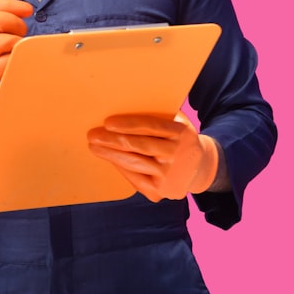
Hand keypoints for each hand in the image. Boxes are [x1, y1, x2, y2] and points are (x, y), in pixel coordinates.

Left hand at [87, 111, 219, 201]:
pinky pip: (136, 179)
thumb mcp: (178, 123)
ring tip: (95, 147)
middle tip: (92, 135)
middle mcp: (178, 154)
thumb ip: (159, 115)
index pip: (151, 126)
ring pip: (135, 163)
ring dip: (111, 155)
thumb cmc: (179, 138)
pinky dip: (121, 168)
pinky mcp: (162, 191)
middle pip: (140, 146)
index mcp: (182, 133)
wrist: (200, 169)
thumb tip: (125, 101)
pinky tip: (109, 159)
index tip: (107, 122)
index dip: (128, 124)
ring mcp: (170, 175)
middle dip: (113, 140)